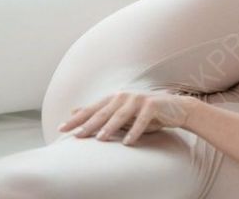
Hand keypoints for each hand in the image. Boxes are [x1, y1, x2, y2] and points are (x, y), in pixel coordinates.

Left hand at [58, 90, 195, 145]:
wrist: (176, 108)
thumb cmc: (145, 113)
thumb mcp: (121, 113)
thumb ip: (100, 112)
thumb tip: (74, 111)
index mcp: (114, 98)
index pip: (92, 109)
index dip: (77, 119)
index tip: (62, 129)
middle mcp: (124, 96)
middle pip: (103, 112)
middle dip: (88, 124)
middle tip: (77, 135)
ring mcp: (138, 99)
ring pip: (121, 115)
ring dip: (110, 127)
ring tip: (101, 139)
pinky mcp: (152, 105)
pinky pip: (142, 120)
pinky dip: (134, 131)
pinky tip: (128, 142)